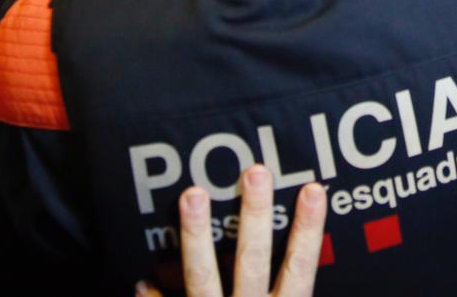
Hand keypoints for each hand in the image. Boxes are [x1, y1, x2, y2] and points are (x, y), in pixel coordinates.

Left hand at [134, 167, 325, 296]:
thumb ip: (292, 294)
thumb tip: (309, 269)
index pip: (299, 267)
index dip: (308, 229)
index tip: (313, 188)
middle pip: (252, 260)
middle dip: (254, 215)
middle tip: (256, 171)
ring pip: (203, 277)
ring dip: (196, 235)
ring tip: (192, 194)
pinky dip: (154, 296)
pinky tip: (143, 278)